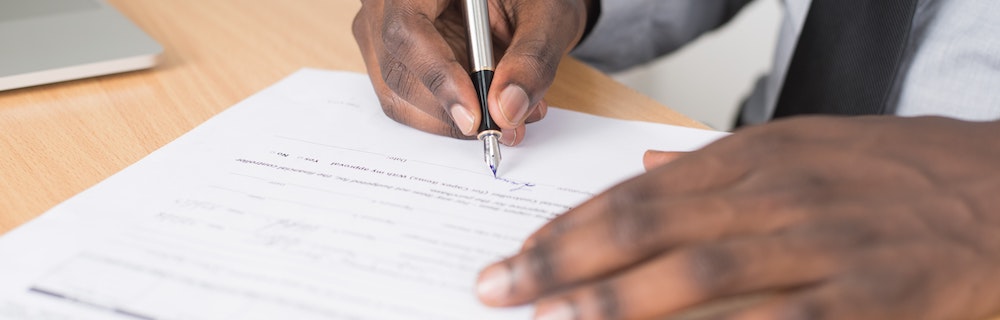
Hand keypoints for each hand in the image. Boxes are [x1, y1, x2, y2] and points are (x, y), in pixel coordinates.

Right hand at [353, 0, 592, 145]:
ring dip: (451, 119)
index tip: (474, 115)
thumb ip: (532, 57)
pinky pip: (408, 101)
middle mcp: (388, 5)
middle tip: (503, 125)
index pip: (407, 30)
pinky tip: (488, 106)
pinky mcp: (395, 60)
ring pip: (398, 95)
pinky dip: (448, 115)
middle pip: (396, 70)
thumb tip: (507, 110)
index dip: (438, 77)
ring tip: (507, 115)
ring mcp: (383, 33)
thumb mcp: (545, 15)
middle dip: (449, 110)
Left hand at [476, 116, 999, 319]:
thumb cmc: (899, 172)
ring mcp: (820, 248)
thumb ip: (721, 164)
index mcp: (756, 158)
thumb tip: (647, 163)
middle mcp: (776, 196)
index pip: (636, 192)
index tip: (516, 253)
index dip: (568, 226)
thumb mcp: (806, 146)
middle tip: (498, 289)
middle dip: (562, 264)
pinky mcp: (867, 299)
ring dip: (614, 303)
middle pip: (646, 231)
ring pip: (696, 277)